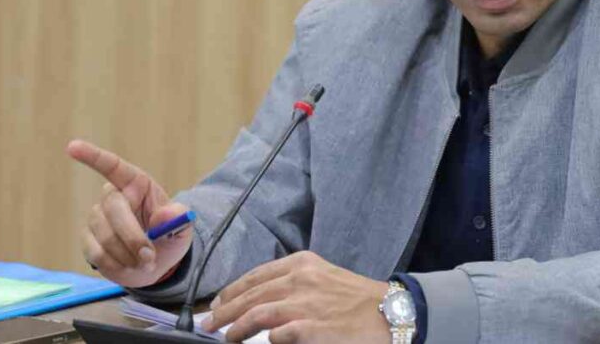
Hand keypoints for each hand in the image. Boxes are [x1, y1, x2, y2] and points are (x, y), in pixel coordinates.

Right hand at [66, 139, 192, 287]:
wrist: (156, 263)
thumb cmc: (168, 237)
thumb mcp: (182, 228)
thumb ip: (178, 220)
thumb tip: (168, 215)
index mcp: (136, 184)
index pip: (113, 166)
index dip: (93, 156)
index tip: (72, 147)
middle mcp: (113, 197)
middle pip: (113, 210)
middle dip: (132, 237)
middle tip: (149, 257)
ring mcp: (97, 218)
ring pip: (104, 236)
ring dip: (127, 255)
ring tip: (145, 263)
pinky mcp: (88, 240)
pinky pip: (96, 253)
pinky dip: (116, 265)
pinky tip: (129, 266)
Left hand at [202, 251, 390, 343]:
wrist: (390, 313)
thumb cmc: (358, 299)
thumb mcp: (323, 278)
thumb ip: (293, 284)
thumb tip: (260, 299)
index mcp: (302, 264)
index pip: (255, 276)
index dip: (231, 291)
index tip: (218, 302)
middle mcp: (300, 280)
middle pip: (249, 295)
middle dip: (224, 311)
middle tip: (209, 324)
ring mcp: (304, 304)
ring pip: (256, 314)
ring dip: (235, 328)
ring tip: (227, 337)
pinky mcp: (310, 329)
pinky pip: (277, 335)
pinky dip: (266, 340)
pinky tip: (262, 343)